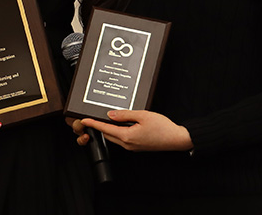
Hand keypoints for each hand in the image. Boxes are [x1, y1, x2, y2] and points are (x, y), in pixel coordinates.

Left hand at [78, 110, 192, 151]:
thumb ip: (125, 114)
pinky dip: (116, 132)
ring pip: (114, 137)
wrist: (176, 139)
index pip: (105, 129)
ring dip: (108, 129)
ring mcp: (132, 147)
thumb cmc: (163, 128)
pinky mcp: (137, 147)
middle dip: (98, 127)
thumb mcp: (143, 115)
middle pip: (107, 134)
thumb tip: (111, 114)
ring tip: (104, 120)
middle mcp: (128, 144)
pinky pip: (122, 139)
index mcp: (127, 136)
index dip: (93, 124)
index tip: (84, 120)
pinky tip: (119, 125)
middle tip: (91, 119)